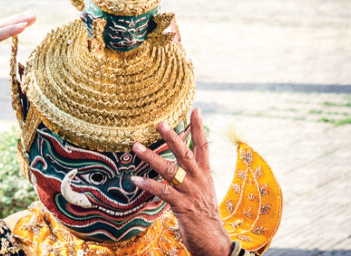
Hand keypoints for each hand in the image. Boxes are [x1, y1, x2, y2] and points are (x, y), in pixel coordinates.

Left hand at [131, 108, 231, 255]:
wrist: (215, 241)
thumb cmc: (204, 215)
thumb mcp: (201, 191)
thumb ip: (191, 176)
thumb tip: (178, 164)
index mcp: (204, 174)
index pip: (203, 146)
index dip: (199, 128)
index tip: (195, 109)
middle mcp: (198, 180)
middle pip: (184, 153)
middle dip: (172, 137)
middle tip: (160, 122)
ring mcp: (191, 192)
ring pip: (170, 170)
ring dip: (151, 157)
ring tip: (136, 147)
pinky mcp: (183, 206)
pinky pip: (163, 192)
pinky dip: (149, 184)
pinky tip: (136, 179)